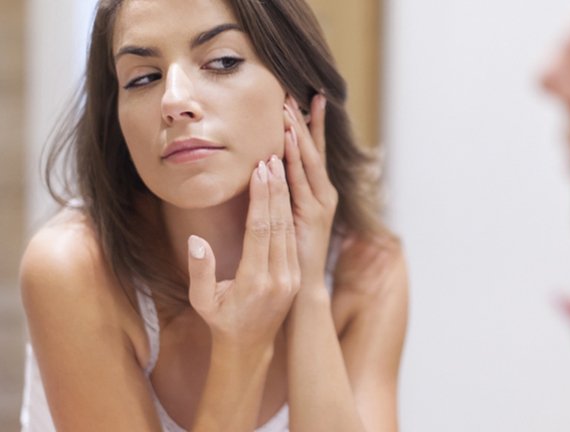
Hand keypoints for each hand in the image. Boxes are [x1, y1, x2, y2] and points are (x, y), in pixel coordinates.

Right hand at [186, 156, 300, 349]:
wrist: (249, 347)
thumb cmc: (220, 321)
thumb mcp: (202, 301)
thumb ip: (200, 271)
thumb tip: (196, 240)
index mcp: (255, 281)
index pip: (260, 230)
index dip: (261, 198)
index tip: (261, 171)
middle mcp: (279, 277)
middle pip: (278, 223)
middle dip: (276, 188)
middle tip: (273, 156)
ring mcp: (291, 276)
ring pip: (289, 228)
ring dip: (285, 197)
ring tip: (280, 167)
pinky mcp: (296, 275)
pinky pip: (293, 238)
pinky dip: (289, 212)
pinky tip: (284, 192)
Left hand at [282, 95, 337, 289]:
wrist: (300, 294)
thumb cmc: (290, 258)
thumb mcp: (285, 225)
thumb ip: (281, 201)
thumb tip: (267, 176)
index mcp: (316, 196)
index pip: (311, 155)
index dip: (307, 128)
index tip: (301, 101)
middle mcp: (323, 196)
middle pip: (314, 151)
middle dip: (306, 122)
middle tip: (298, 92)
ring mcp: (321, 206)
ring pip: (309, 162)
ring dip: (299, 133)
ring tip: (290, 108)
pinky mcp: (314, 216)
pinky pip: (302, 182)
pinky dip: (296, 159)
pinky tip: (286, 139)